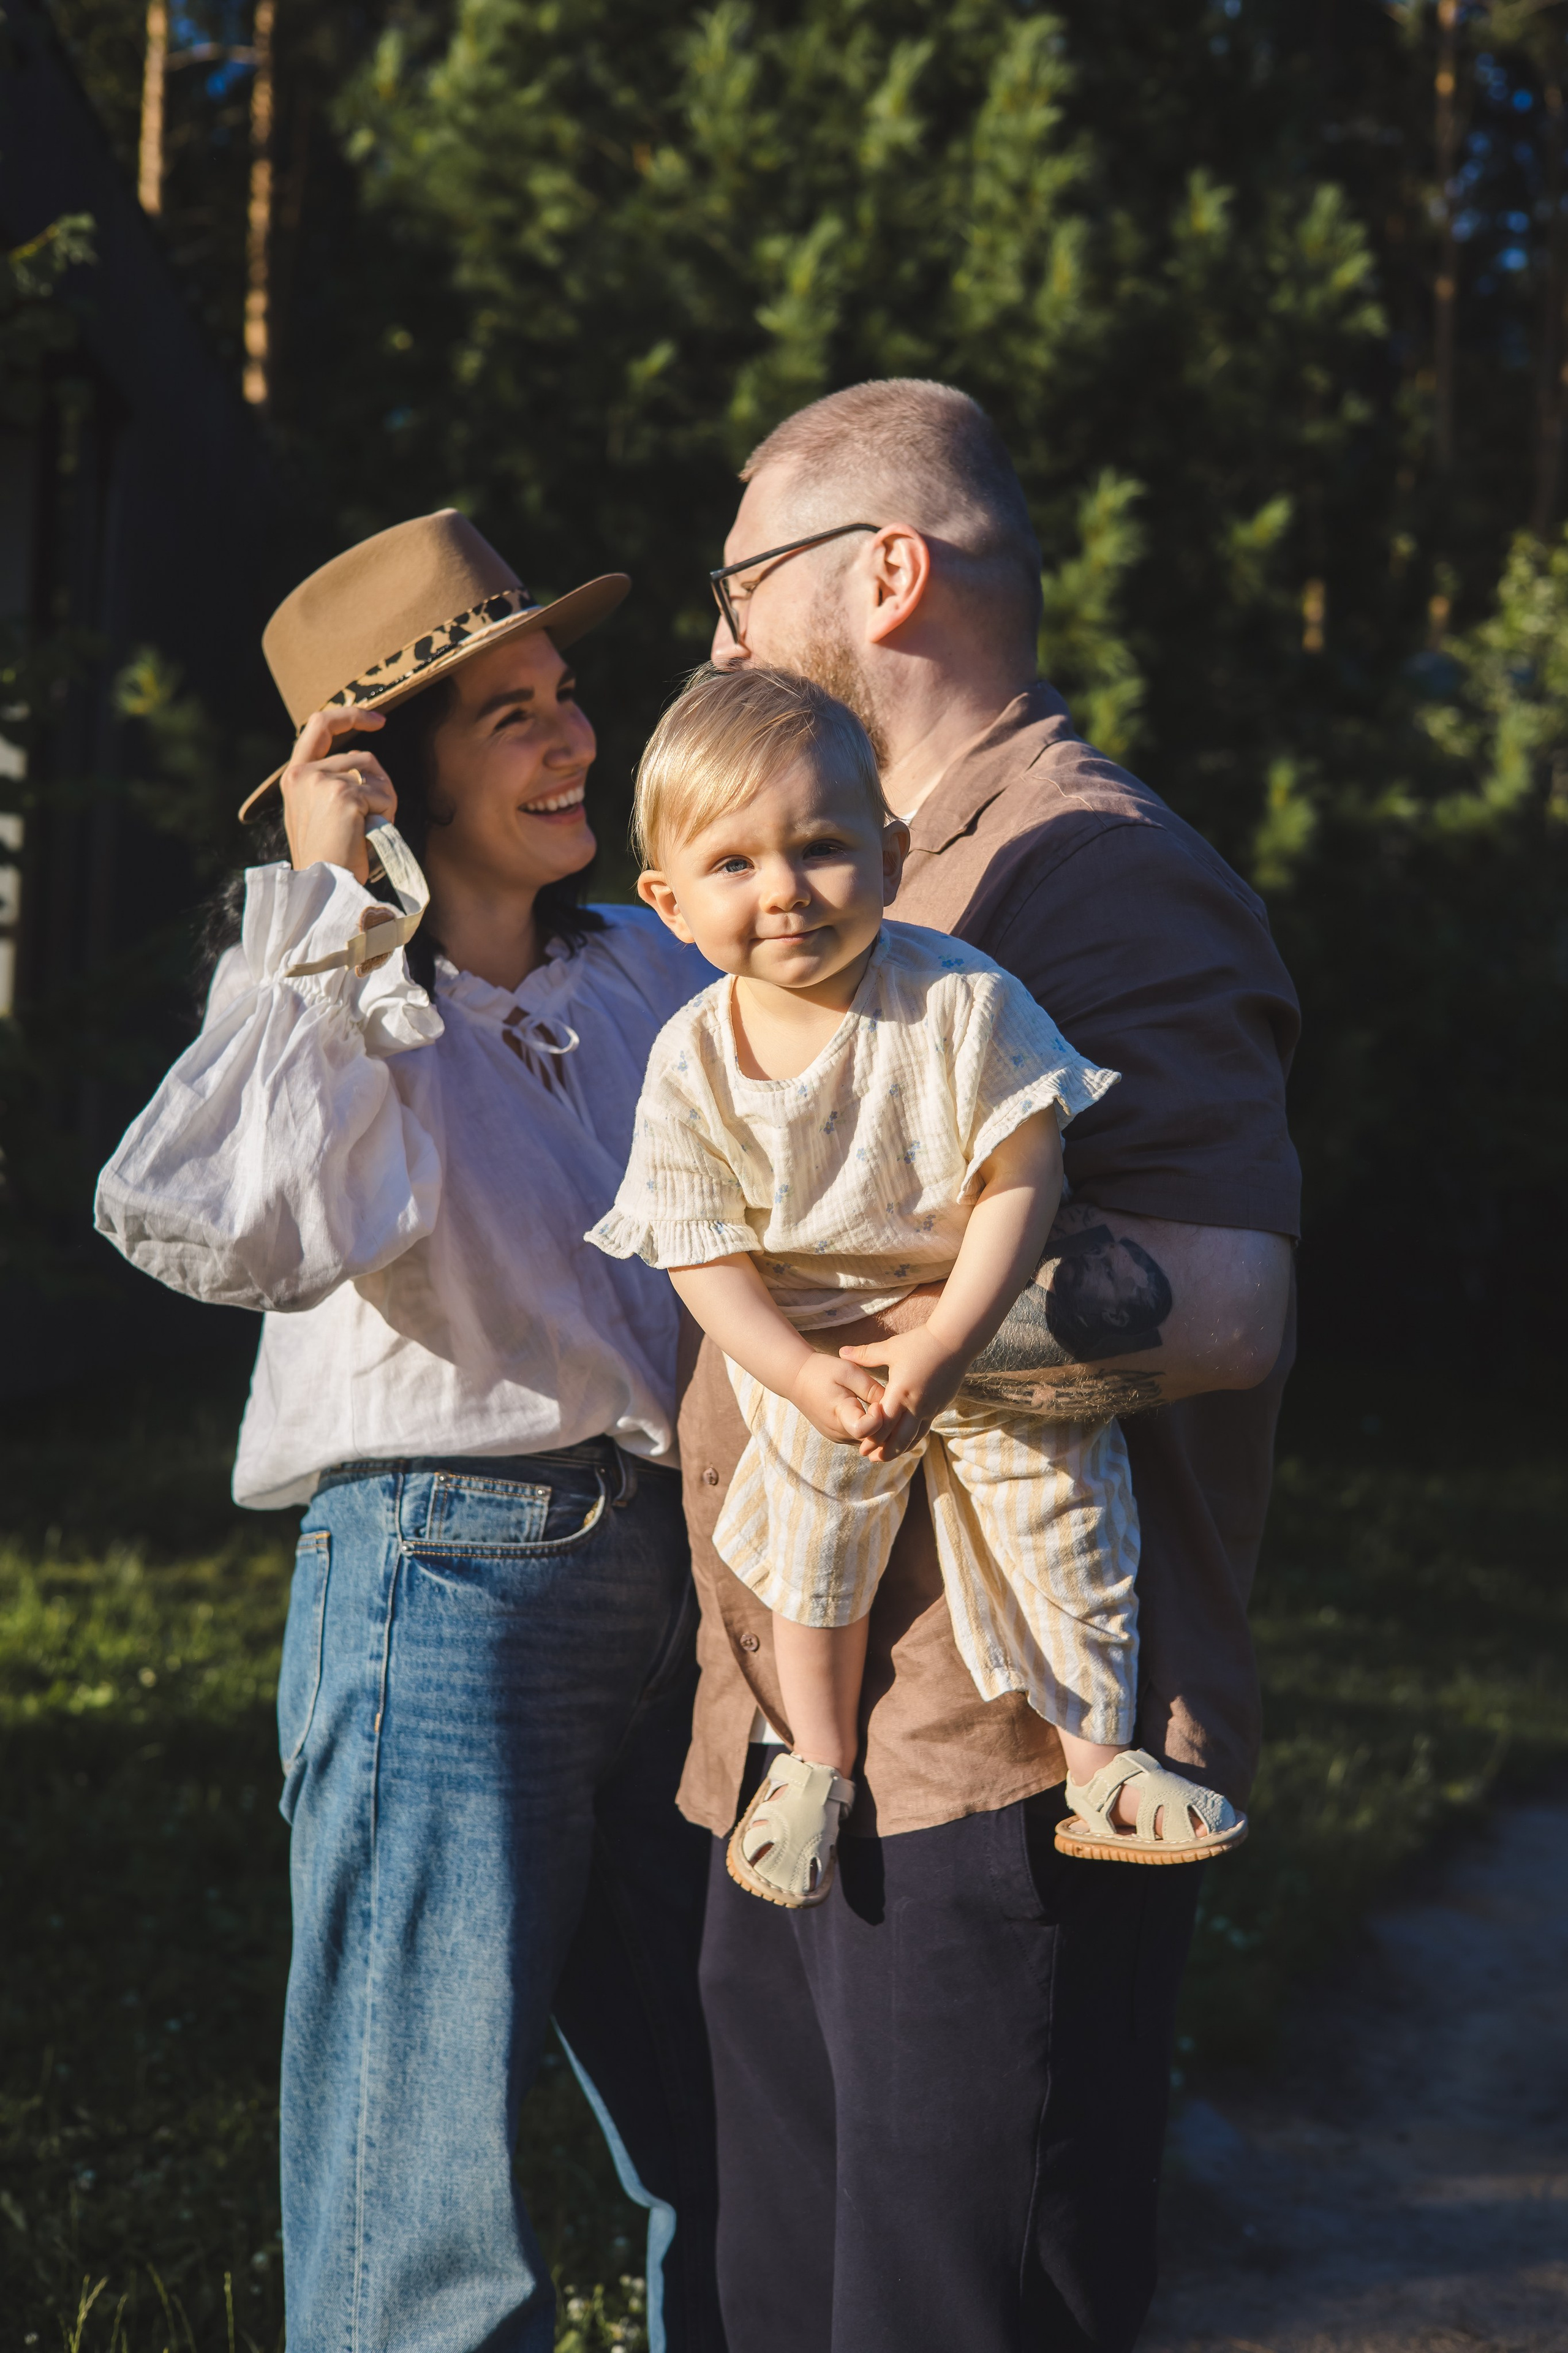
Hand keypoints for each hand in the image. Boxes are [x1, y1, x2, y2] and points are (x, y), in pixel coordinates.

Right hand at [280, 708, 394, 882]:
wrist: (322, 888)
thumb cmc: (328, 858)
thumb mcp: (318, 812)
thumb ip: (331, 783)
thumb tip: (366, 765)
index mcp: (294, 776)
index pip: (320, 724)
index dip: (351, 715)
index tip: (379, 719)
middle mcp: (304, 774)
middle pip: (363, 757)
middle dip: (380, 784)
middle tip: (378, 817)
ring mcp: (322, 782)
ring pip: (375, 774)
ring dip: (384, 801)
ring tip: (368, 831)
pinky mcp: (343, 796)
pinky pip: (383, 795)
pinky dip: (387, 815)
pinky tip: (370, 836)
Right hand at [788, 1350, 888, 1447]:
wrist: (796, 1378)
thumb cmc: (822, 1370)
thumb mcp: (848, 1371)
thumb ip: (871, 1389)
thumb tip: (892, 1406)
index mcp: (839, 1413)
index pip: (864, 1430)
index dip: (878, 1418)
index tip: (878, 1403)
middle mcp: (838, 1431)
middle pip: (872, 1438)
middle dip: (885, 1424)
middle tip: (887, 1404)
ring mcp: (838, 1437)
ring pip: (869, 1441)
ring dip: (880, 1427)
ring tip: (881, 1406)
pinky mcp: (839, 1436)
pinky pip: (862, 1438)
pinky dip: (871, 1428)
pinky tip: (874, 1411)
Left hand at [838, 1326, 965, 1459]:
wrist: (955, 1341)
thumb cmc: (920, 1342)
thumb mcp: (890, 1348)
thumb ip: (865, 1354)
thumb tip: (841, 1351)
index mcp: (900, 1392)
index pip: (884, 1425)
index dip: (872, 1439)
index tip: (861, 1447)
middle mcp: (916, 1405)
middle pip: (900, 1439)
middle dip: (885, 1452)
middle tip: (871, 1459)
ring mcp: (930, 1408)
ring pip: (915, 1437)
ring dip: (900, 1449)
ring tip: (887, 1456)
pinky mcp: (940, 1406)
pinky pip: (925, 1427)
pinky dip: (914, 1437)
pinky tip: (907, 1440)